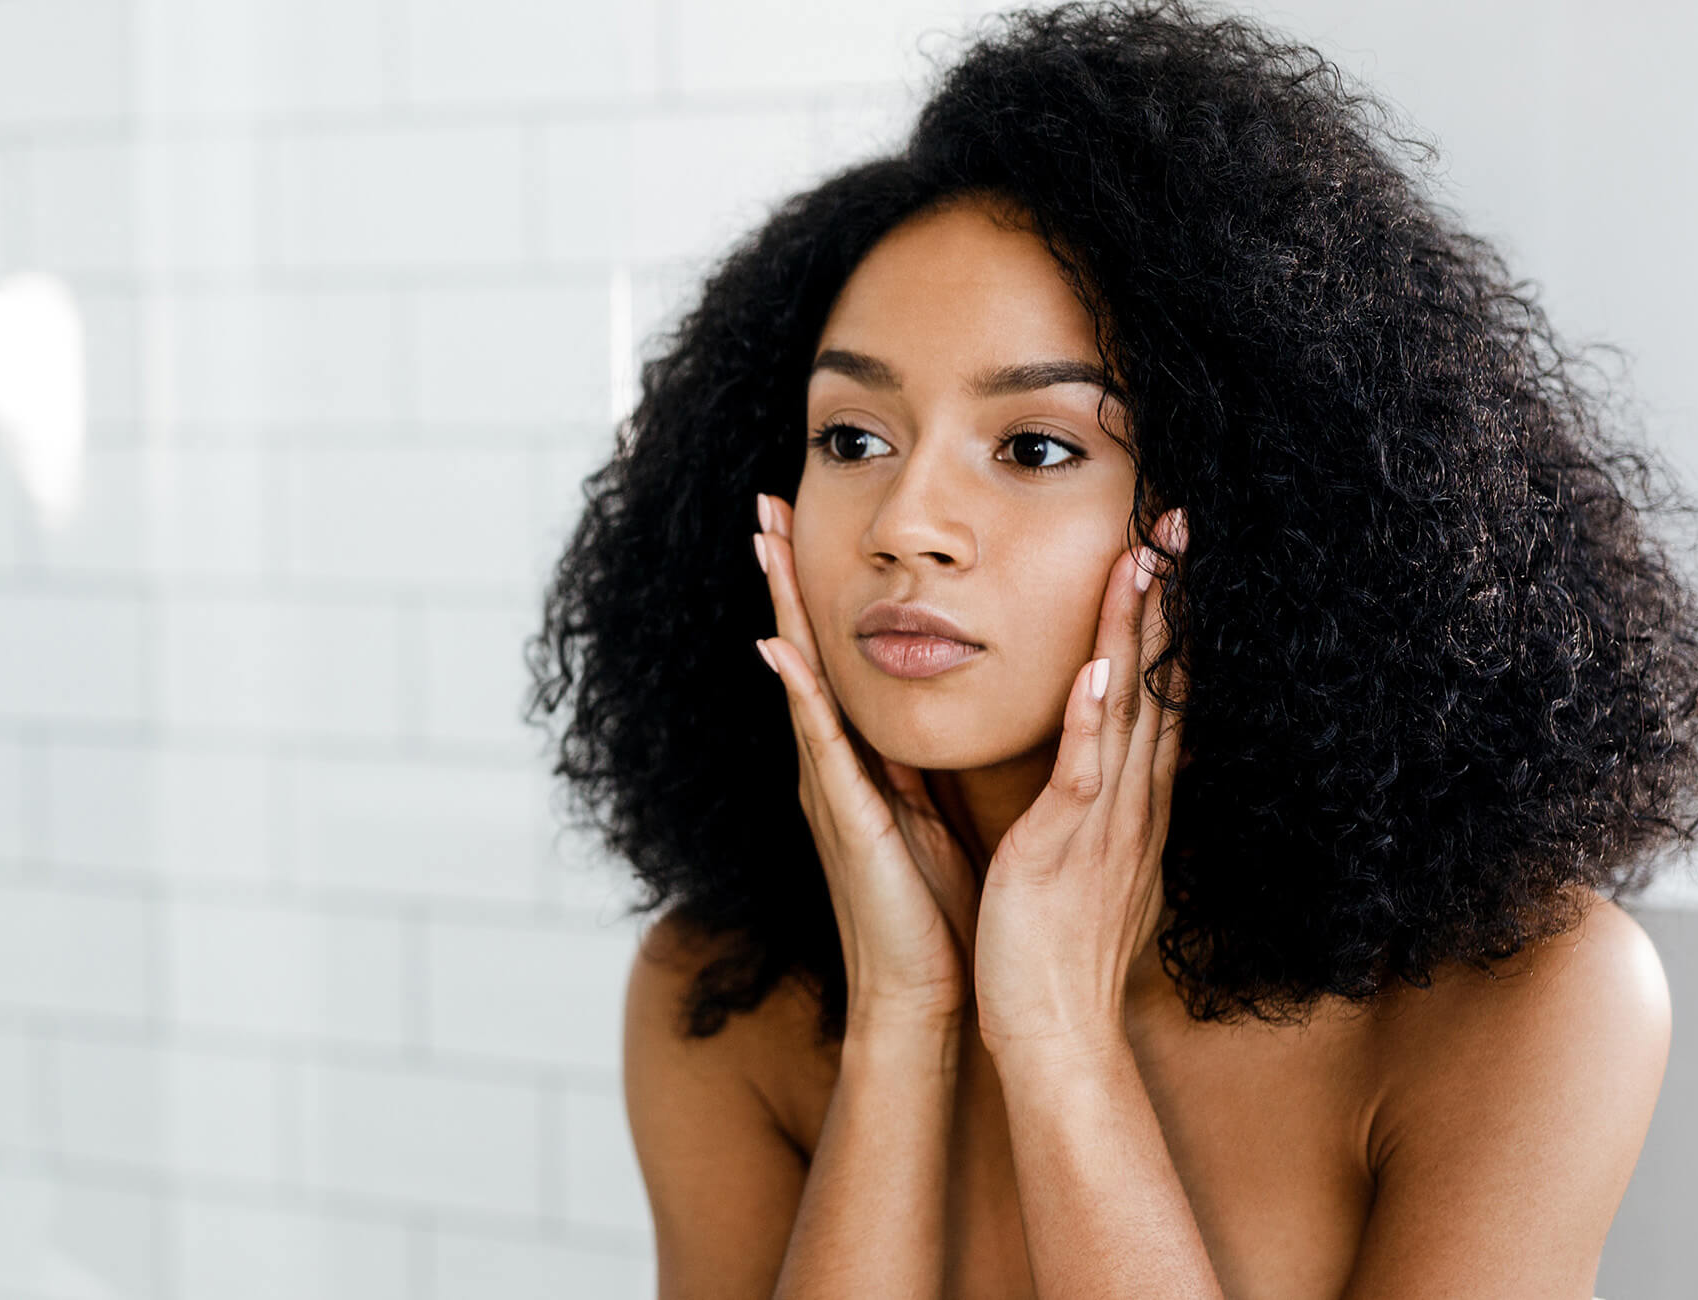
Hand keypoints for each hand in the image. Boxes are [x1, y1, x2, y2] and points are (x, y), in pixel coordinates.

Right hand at [754, 492, 981, 1032]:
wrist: (921, 996)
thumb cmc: (935, 913)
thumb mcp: (931, 816)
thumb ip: (920, 764)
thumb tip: (933, 710)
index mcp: (858, 763)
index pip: (832, 660)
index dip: (815, 592)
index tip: (801, 523)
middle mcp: (832, 767)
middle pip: (802, 652)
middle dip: (783, 578)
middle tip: (762, 504)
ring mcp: (830, 790)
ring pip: (801, 680)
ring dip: (781, 610)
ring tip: (762, 545)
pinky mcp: (847, 820)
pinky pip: (820, 744)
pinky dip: (799, 695)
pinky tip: (779, 649)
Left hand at [973, 510, 1189, 1066]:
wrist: (1053, 1031)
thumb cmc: (1055, 949)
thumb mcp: (1082, 859)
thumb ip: (1088, 805)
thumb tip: (1095, 762)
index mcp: (1128, 801)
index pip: (1154, 692)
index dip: (1165, 620)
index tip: (1168, 551)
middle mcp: (1130, 801)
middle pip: (1155, 682)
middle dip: (1166, 599)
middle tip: (1176, 521)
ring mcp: (1104, 822)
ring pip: (1127, 709)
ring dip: (1135, 632)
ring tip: (1145, 558)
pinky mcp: (1066, 849)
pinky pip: (1084, 774)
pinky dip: (1093, 720)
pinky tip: (1098, 668)